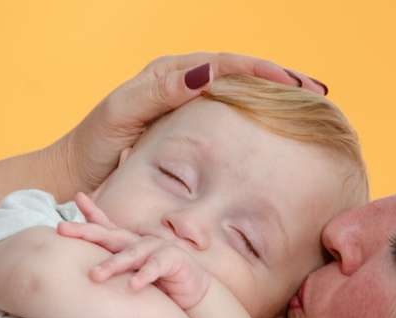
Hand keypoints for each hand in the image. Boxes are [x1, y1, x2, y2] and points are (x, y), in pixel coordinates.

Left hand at [56, 52, 326, 191]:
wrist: (77, 175)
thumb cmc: (95, 148)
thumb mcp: (123, 114)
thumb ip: (158, 91)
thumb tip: (207, 74)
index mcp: (170, 75)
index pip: (227, 65)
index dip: (265, 71)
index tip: (299, 84)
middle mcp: (182, 84)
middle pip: (241, 73)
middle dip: (281, 79)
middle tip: (318, 91)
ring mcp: (187, 106)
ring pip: (240, 94)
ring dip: (276, 98)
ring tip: (310, 107)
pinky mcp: (189, 130)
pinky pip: (231, 116)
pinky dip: (258, 118)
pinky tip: (279, 131)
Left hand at [58, 193, 210, 309]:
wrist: (194, 292)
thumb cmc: (161, 283)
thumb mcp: (134, 273)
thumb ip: (116, 267)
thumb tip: (84, 273)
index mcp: (130, 244)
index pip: (108, 227)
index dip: (92, 212)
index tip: (78, 196)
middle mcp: (141, 243)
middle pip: (111, 235)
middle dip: (86, 231)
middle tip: (62, 229)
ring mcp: (158, 249)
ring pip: (131, 254)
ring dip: (113, 264)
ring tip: (95, 275)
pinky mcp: (174, 261)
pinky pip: (156, 267)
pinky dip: (145, 276)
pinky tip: (134, 285)